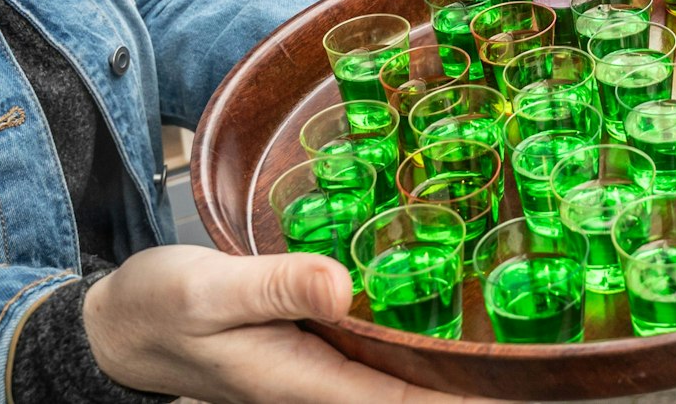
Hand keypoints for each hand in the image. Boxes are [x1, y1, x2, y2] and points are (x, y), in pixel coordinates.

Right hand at [83, 245, 504, 403]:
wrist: (119, 326)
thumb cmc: (160, 309)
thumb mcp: (212, 290)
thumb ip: (276, 286)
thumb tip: (343, 283)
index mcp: (309, 382)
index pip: (410, 403)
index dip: (470, 397)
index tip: (529, 385)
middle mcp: (326, 383)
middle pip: (419, 394)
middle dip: (479, 382)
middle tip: (557, 362)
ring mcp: (324, 368)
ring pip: (405, 373)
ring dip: (456, 362)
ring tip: (530, 343)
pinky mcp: (318, 345)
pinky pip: (382, 351)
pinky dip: (423, 335)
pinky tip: (456, 311)